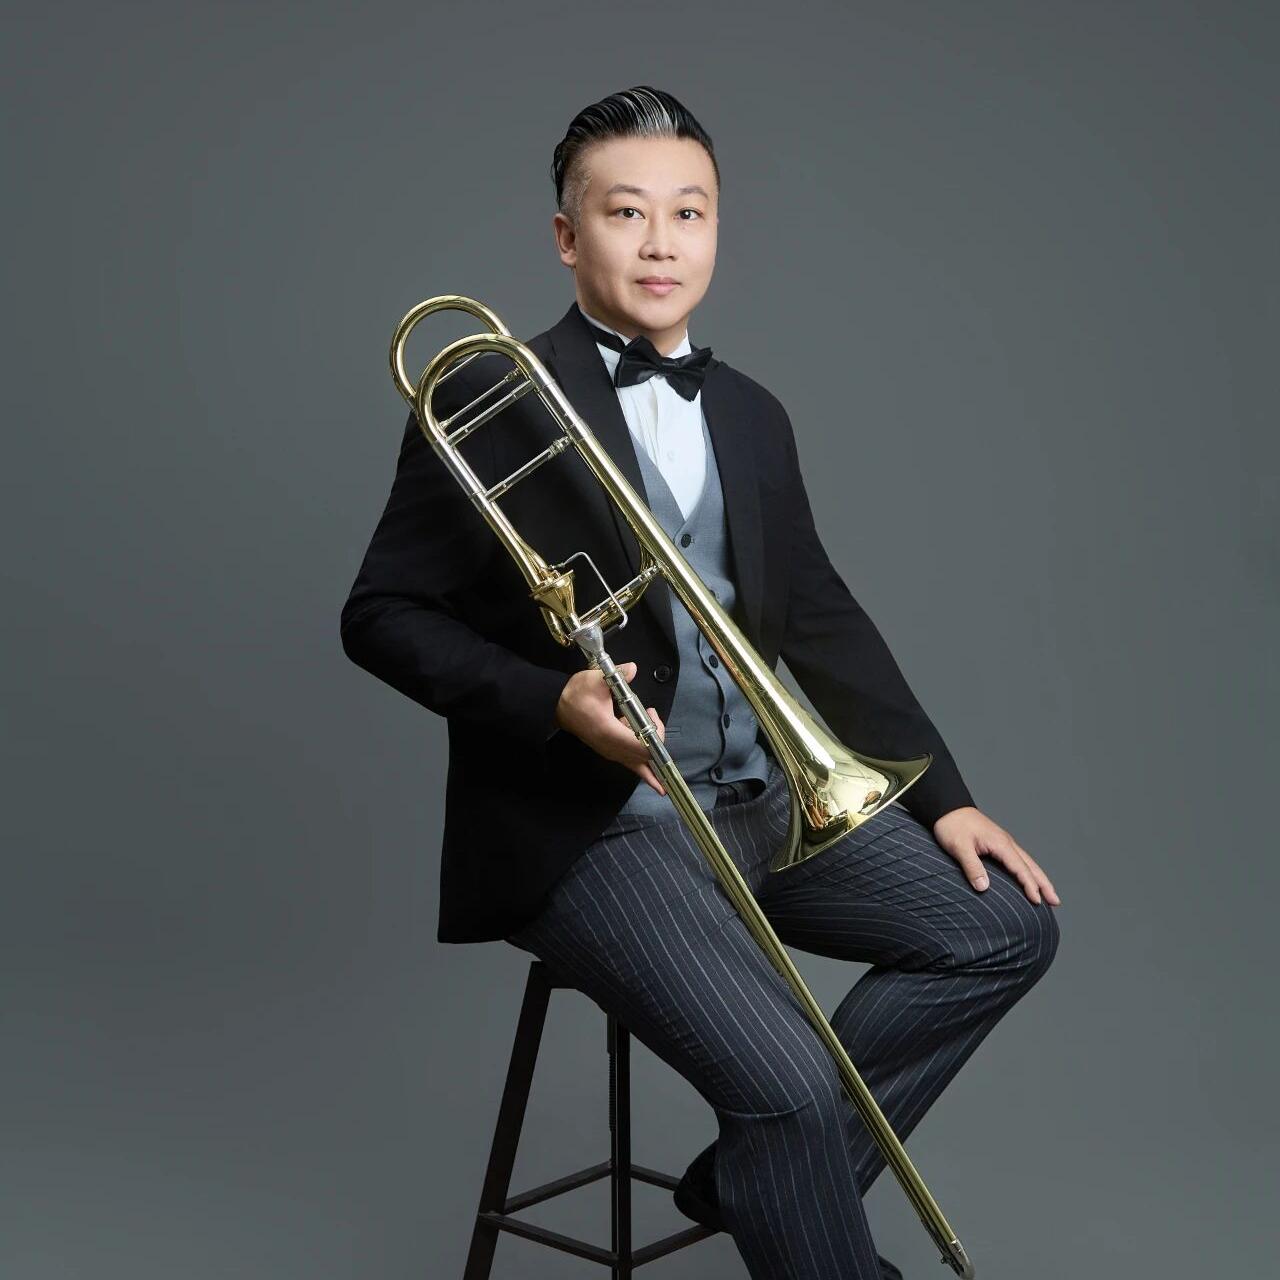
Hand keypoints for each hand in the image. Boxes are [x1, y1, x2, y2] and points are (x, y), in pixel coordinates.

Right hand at [555, 662, 667, 794]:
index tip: (651, 714)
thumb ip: (617, 674)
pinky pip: (629, 761)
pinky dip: (639, 754)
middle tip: (651, 715)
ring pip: (637, 763)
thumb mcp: (595, 679)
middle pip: (644, 757)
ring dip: (647, 745)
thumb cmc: (575, 695)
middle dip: (655, 737)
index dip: (655, 734)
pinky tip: (634, 730)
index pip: (642, 747)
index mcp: (609, 732)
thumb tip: (632, 669)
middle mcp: (610, 747)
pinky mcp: (607, 751)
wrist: (557, 705)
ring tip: (643, 719)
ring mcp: (609, 752)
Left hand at [931, 807, 1060, 905]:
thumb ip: (972, 867)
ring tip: (1049, 893)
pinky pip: (1019, 858)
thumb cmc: (952, 825)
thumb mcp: (959, 847)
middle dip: (1044, 884)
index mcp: (1000, 843)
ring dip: (1039, 877)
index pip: (1020, 868)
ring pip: (1027, 862)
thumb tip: (983, 888)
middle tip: (1056, 901)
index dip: (1030, 886)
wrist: (947, 807)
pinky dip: (1028, 870)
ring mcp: (1004, 842)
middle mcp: (1006, 842)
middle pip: (1031, 865)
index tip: (1038, 901)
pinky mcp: (998, 843)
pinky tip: (1027, 877)